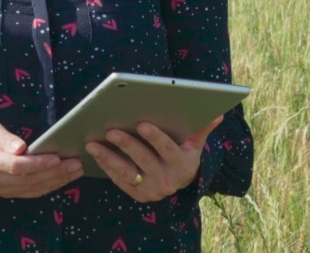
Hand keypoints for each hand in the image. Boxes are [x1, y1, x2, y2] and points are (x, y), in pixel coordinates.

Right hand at [0, 120, 83, 198]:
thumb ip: (4, 138)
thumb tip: (21, 148)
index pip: (17, 166)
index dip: (38, 164)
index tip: (57, 157)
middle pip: (29, 180)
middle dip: (55, 173)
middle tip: (76, 163)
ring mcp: (0, 190)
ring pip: (33, 188)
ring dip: (57, 181)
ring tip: (76, 171)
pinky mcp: (7, 193)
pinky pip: (31, 192)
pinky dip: (49, 186)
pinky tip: (63, 178)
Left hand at [85, 116, 222, 201]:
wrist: (179, 181)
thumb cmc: (184, 153)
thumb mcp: (194, 144)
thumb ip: (202, 128)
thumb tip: (217, 113)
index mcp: (183, 165)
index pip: (168, 149)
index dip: (155, 138)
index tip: (142, 124)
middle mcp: (167, 180)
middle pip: (143, 160)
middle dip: (126, 144)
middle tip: (110, 130)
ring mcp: (151, 190)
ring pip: (126, 172)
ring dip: (108, 157)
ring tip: (92, 143)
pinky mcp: (137, 195)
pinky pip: (119, 180)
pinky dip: (106, 166)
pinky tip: (95, 154)